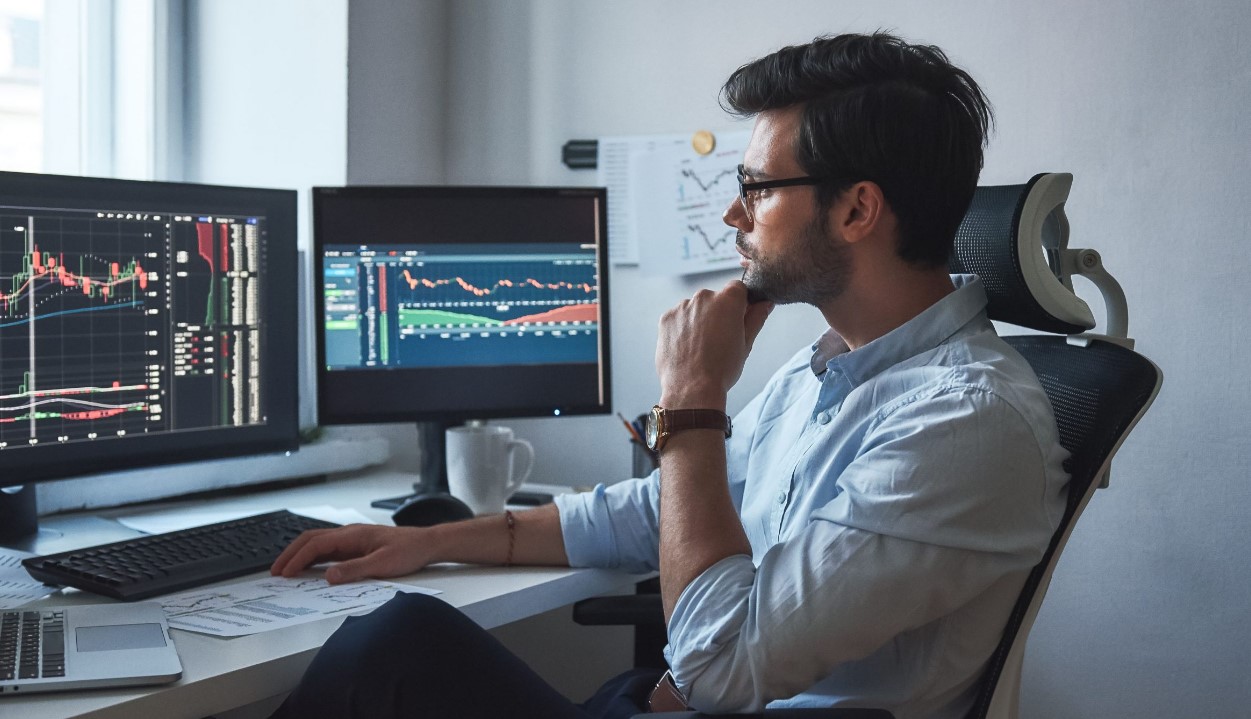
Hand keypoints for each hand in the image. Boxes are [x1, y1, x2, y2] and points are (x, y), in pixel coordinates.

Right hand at [270, 524, 436, 583]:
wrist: (427, 544)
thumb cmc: (409, 551)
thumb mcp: (383, 564)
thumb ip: (355, 570)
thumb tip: (329, 577)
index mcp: (352, 535)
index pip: (316, 544)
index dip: (297, 559)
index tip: (284, 573)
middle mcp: (349, 534)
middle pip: (311, 539)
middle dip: (291, 554)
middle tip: (275, 571)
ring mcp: (352, 539)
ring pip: (318, 543)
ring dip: (300, 555)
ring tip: (286, 570)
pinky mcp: (357, 546)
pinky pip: (329, 550)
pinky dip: (314, 558)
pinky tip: (309, 569)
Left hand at [655, 280, 772, 407]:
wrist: (692, 389)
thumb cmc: (721, 369)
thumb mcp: (746, 343)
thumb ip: (756, 318)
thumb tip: (765, 304)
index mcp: (727, 300)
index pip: (737, 288)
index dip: (740, 303)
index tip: (738, 319)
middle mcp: (703, 297)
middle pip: (714, 298)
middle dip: (718, 313)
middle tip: (719, 340)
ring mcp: (682, 307)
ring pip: (695, 308)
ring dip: (699, 320)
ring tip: (701, 347)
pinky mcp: (666, 318)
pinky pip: (679, 318)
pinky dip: (683, 328)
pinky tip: (688, 347)